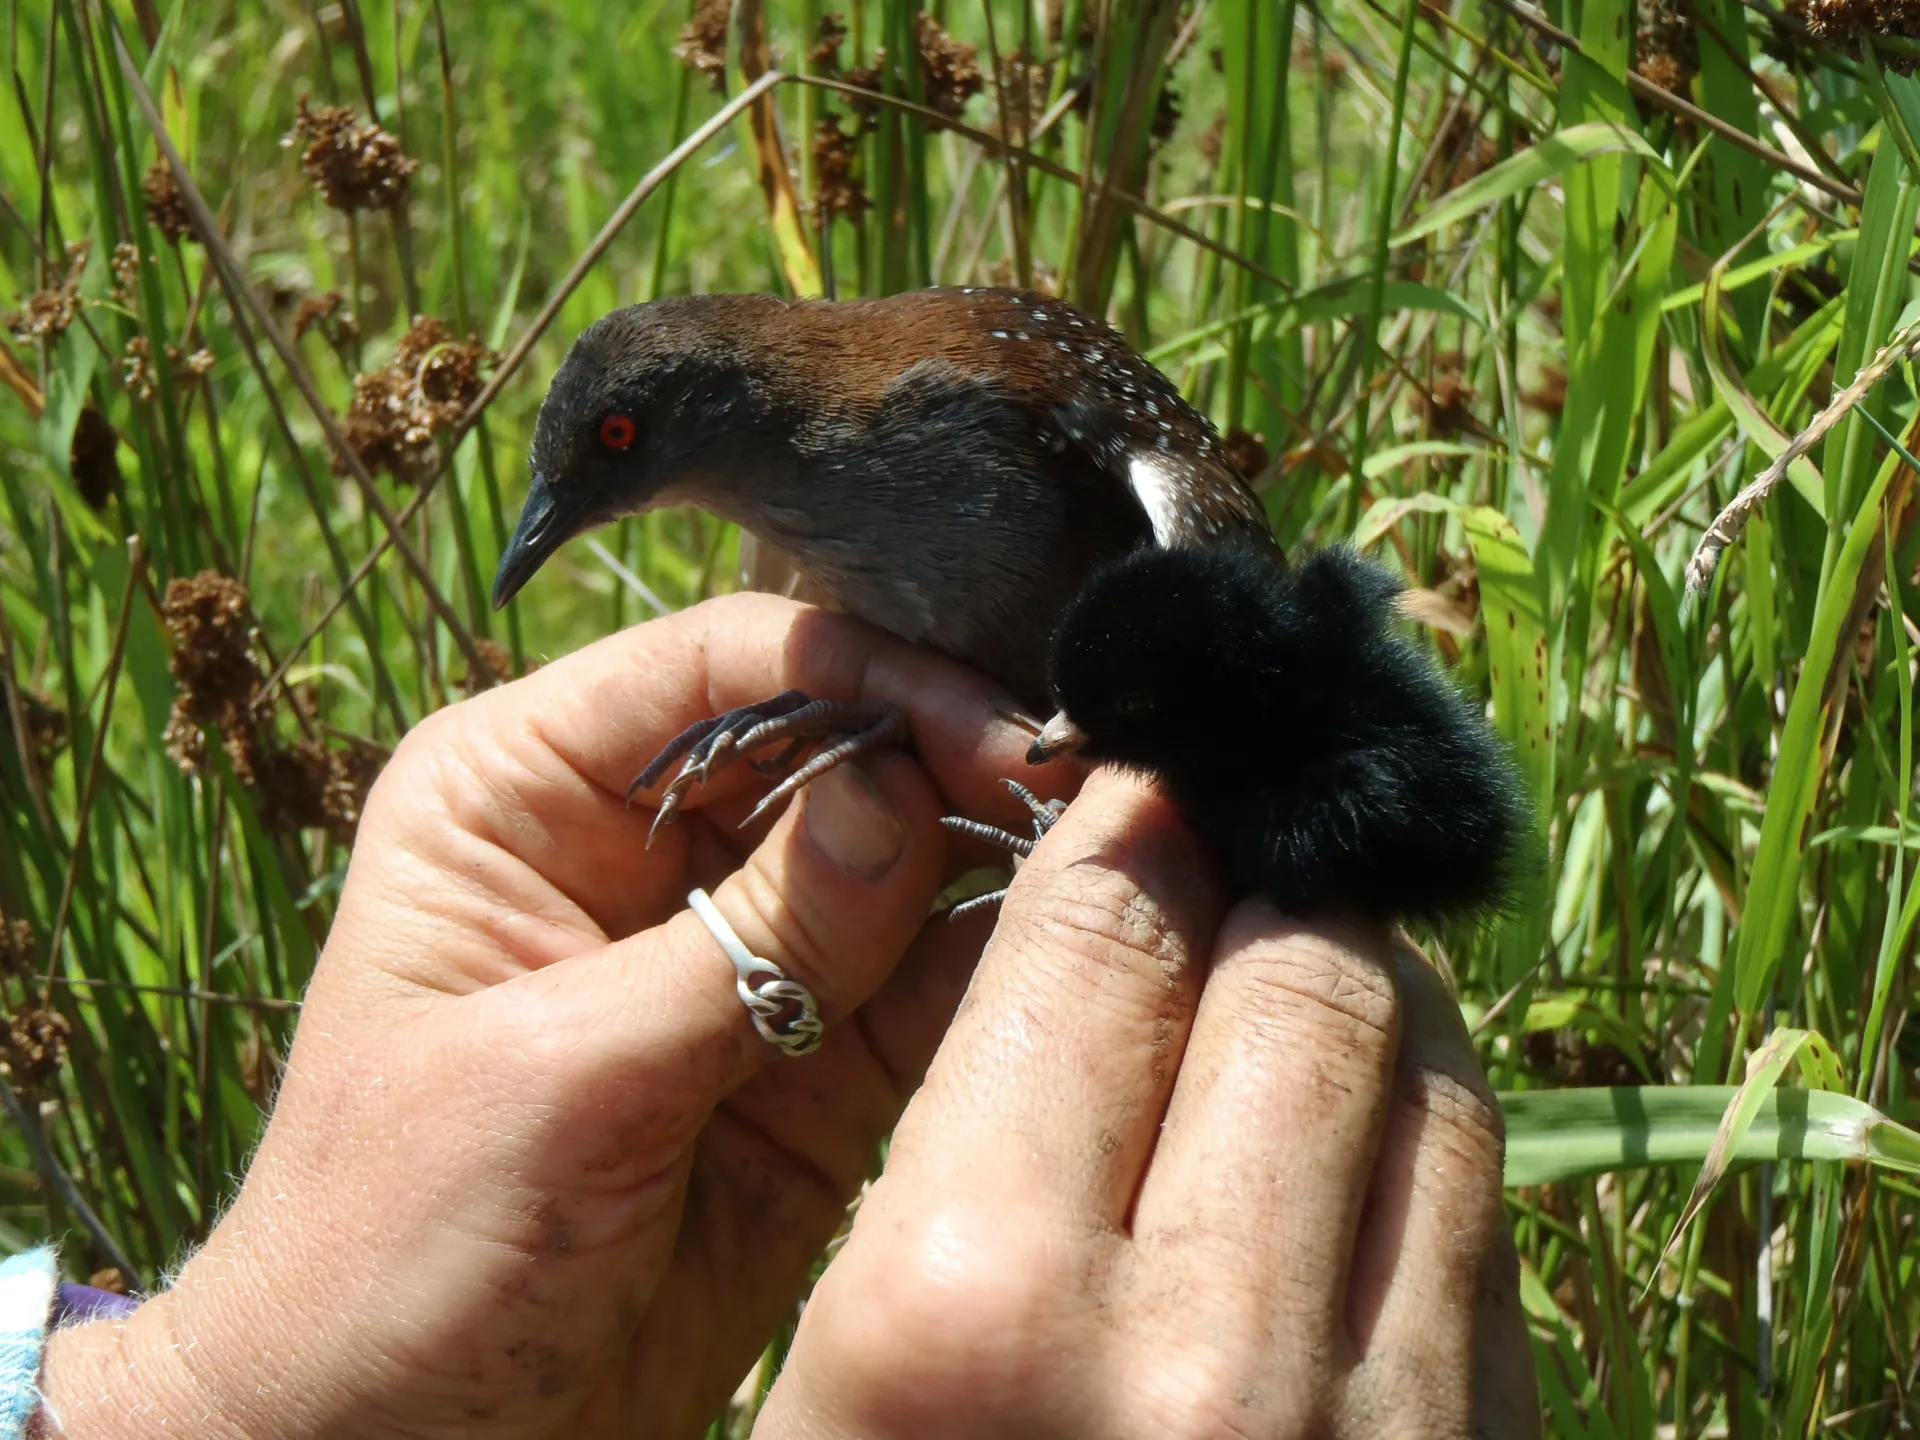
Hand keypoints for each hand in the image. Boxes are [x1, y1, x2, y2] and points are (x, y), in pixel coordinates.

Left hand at [42, 593, 1049, 1439]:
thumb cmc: (394, 1252)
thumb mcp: (563, 1077)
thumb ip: (747, 938)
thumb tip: (904, 790)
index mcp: (527, 793)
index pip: (728, 667)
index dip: (872, 680)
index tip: (997, 735)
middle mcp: (644, 848)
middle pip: (837, 750)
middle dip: (954, 769)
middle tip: (1090, 797)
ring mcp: (738, 957)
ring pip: (901, 866)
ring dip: (999, 865)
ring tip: (1118, 865)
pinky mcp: (812, 1064)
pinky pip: (926, 991)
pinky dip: (1001, 976)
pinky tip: (1085, 957)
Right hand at [758, 771, 1539, 1438]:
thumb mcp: (837, 1360)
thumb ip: (961, 1131)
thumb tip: (1116, 891)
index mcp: (976, 1302)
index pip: (1107, 934)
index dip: (1128, 828)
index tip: (1135, 796)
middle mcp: (1205, 1361)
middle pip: (1304, 973)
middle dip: (1255, 892)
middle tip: (1212, 883)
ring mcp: (1380, 1437)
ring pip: (1435, 1081)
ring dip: (1364, 998)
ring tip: (1293, 990)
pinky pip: (1494, 1234)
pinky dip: (1427, 1139)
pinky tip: (1357, 1150)